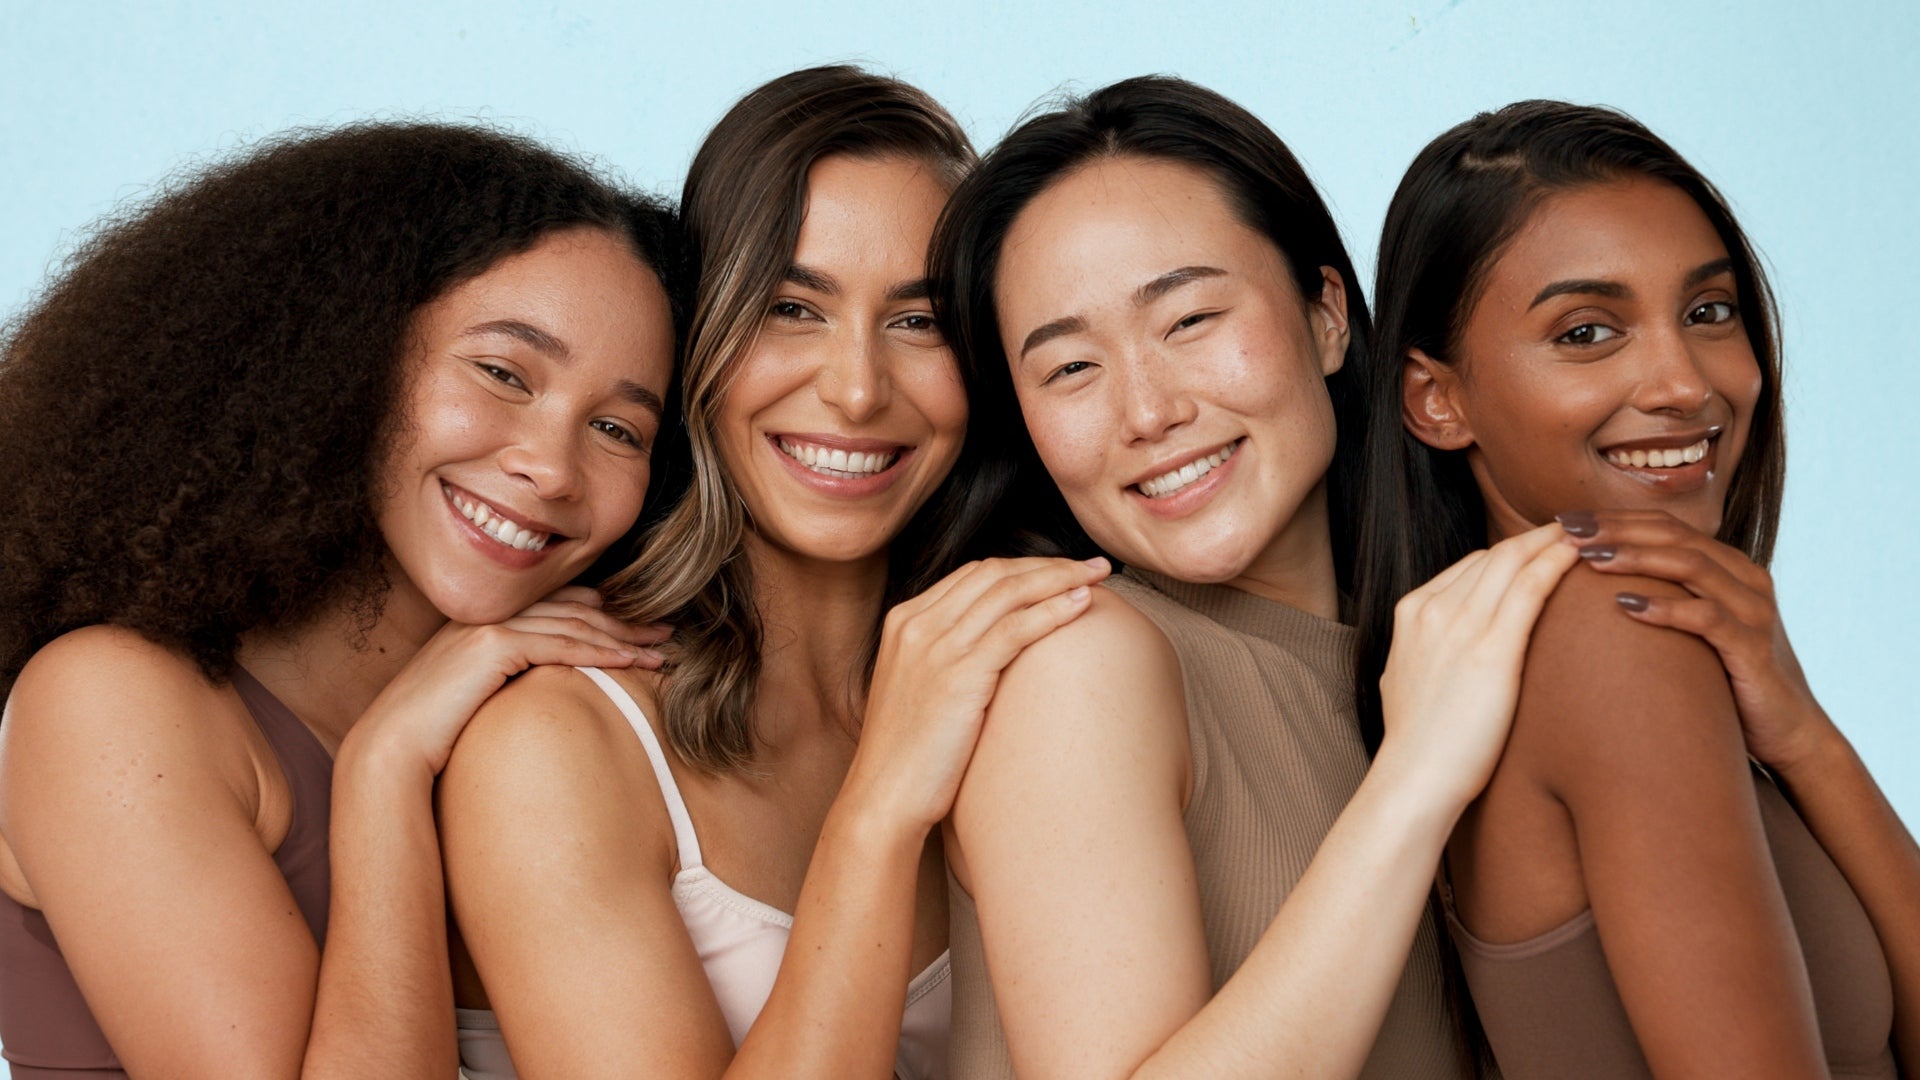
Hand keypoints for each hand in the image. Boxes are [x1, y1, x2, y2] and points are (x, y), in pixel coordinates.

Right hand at [345, 586, 670, 776]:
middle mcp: (489, 615)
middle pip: (572, 610)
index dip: (603, 615)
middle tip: (665, 634)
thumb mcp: (479, 698)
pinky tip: (629, 663)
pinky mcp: (492, 645)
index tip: (638, 630)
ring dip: (622, 639)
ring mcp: (489, 625)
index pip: (557, 606)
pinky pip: (559, 644)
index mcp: (486, 623)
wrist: (390, 748)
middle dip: (624, 623)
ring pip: (572, 625)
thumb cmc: (433, 736)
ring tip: (660, 652)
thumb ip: (510, 681)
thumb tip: (549, 689)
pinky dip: (599, 652)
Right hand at [844, 556, 1111, 834]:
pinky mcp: (958, 676)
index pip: (974, 573)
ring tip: (1099, 575)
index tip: (1062, 571)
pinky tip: (1083, 605)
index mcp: (904, 621)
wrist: (883, 798)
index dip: (1024, 567)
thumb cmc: (910, 756)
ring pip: (1008, 592)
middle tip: (1092, 565)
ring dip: (1060, 577)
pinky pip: (1015, 630)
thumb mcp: (920, 690)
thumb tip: (999, 651)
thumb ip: (948, 658)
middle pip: (994, 573)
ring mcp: (935, 647)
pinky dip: (1052, 610)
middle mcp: (916, 624)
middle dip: (1048, 564)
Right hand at [1376, 522, 1581, 810]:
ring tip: (1588, 531)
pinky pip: (1530, 588)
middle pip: (1493, 555)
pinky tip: (1579, 554)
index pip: (1470, 567)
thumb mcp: (1409, 680)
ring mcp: (1459, 624)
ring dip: (1551, 540)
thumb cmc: (1420, 743)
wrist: (1414, 778)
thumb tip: (1454, 652)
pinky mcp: (1491, 648)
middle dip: (1535, 537)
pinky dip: (1555, 562)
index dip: (1510, 554)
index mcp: (1411, 612)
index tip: (1540, 551)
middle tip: (1575, 526)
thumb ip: (1431, 652)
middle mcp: (1432, 608)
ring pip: (1512, 561)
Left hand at [1555, 509, 1835, 770]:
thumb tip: (1593, 586)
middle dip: (1618, 529)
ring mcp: (1754, 611)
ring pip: (1691, 566)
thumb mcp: (1692, 630)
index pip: (1667, 526)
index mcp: (1729, 567)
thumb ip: (1662, 599)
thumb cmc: (1725, 678)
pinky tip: (1624, 605)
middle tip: (1568, 530)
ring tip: (1589, 559)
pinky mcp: (1753, 648)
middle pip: (1675, 536)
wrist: (1787, 731)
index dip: (1615, 518)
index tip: (1565, 520)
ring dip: (1636, 558)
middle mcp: (1745, 580)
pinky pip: (1707, 618)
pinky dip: (1665, 608)